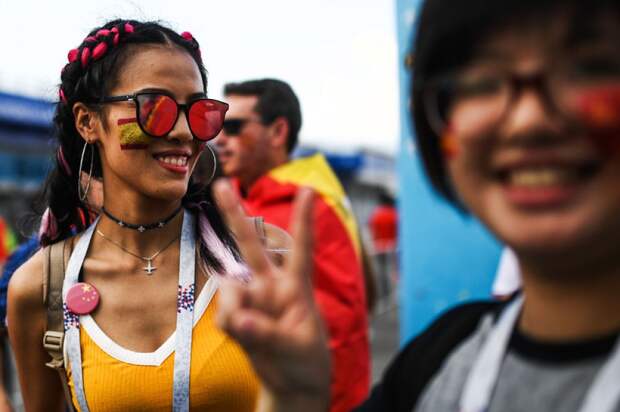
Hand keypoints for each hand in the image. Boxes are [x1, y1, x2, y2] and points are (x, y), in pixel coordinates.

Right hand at [214, 180, 330, 411]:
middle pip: (253, 246)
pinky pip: (224, 313)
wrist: (292, 385)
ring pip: (230, 289)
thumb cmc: (305, 361)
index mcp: (297, 287)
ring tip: (249, 332)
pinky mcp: (238, 315)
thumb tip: (238, 318)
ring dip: (233, 309)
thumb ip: (265, 334)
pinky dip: (230, 324)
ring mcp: (253, 299)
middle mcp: (272, 286)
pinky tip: (242, 335)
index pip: (302, 249)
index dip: (303, 219)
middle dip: (235, 215)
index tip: (308, 189)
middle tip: (222, 185)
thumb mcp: (295, 348)